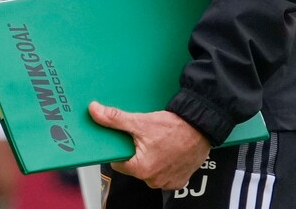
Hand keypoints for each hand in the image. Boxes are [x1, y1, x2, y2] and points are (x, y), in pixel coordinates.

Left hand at [88, 104, 210, 190]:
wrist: (200, 126)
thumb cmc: (173, 127)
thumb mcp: (139, 121)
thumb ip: (114, 119)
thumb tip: (95, 111)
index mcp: (142, 169)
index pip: (118, 163)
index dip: (120, 149)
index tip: (125, 139)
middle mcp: (154, 181)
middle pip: (134, 166)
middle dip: (136, 151)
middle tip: (143, 136)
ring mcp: (168, 182)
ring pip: (149, 169)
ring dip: (150, 157)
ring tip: (157, 141)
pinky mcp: (179, 180)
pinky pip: (164, 173)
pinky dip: (164, 162)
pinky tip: (167, 149)